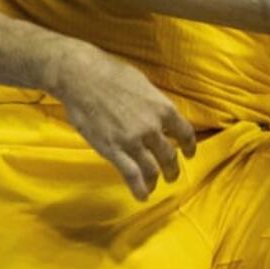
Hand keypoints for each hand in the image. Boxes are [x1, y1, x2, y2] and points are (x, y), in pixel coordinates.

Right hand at [49, 41, 195, 201]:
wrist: (80, 76)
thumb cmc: (108, 72)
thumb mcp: (141, 82)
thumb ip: (152, 102)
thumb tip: (156, 112)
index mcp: (162, 107)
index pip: (184, 132)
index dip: (189, 146)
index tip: (188, 153)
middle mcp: (152, 127)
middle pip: (169, 155)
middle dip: (172, 168)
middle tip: (171, 174)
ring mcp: (133, 141)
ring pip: (152, 170)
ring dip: (156, 180)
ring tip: (155, 185)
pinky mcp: (113, 151)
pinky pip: (132, 176)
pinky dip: (140, 189)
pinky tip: (142, 195)